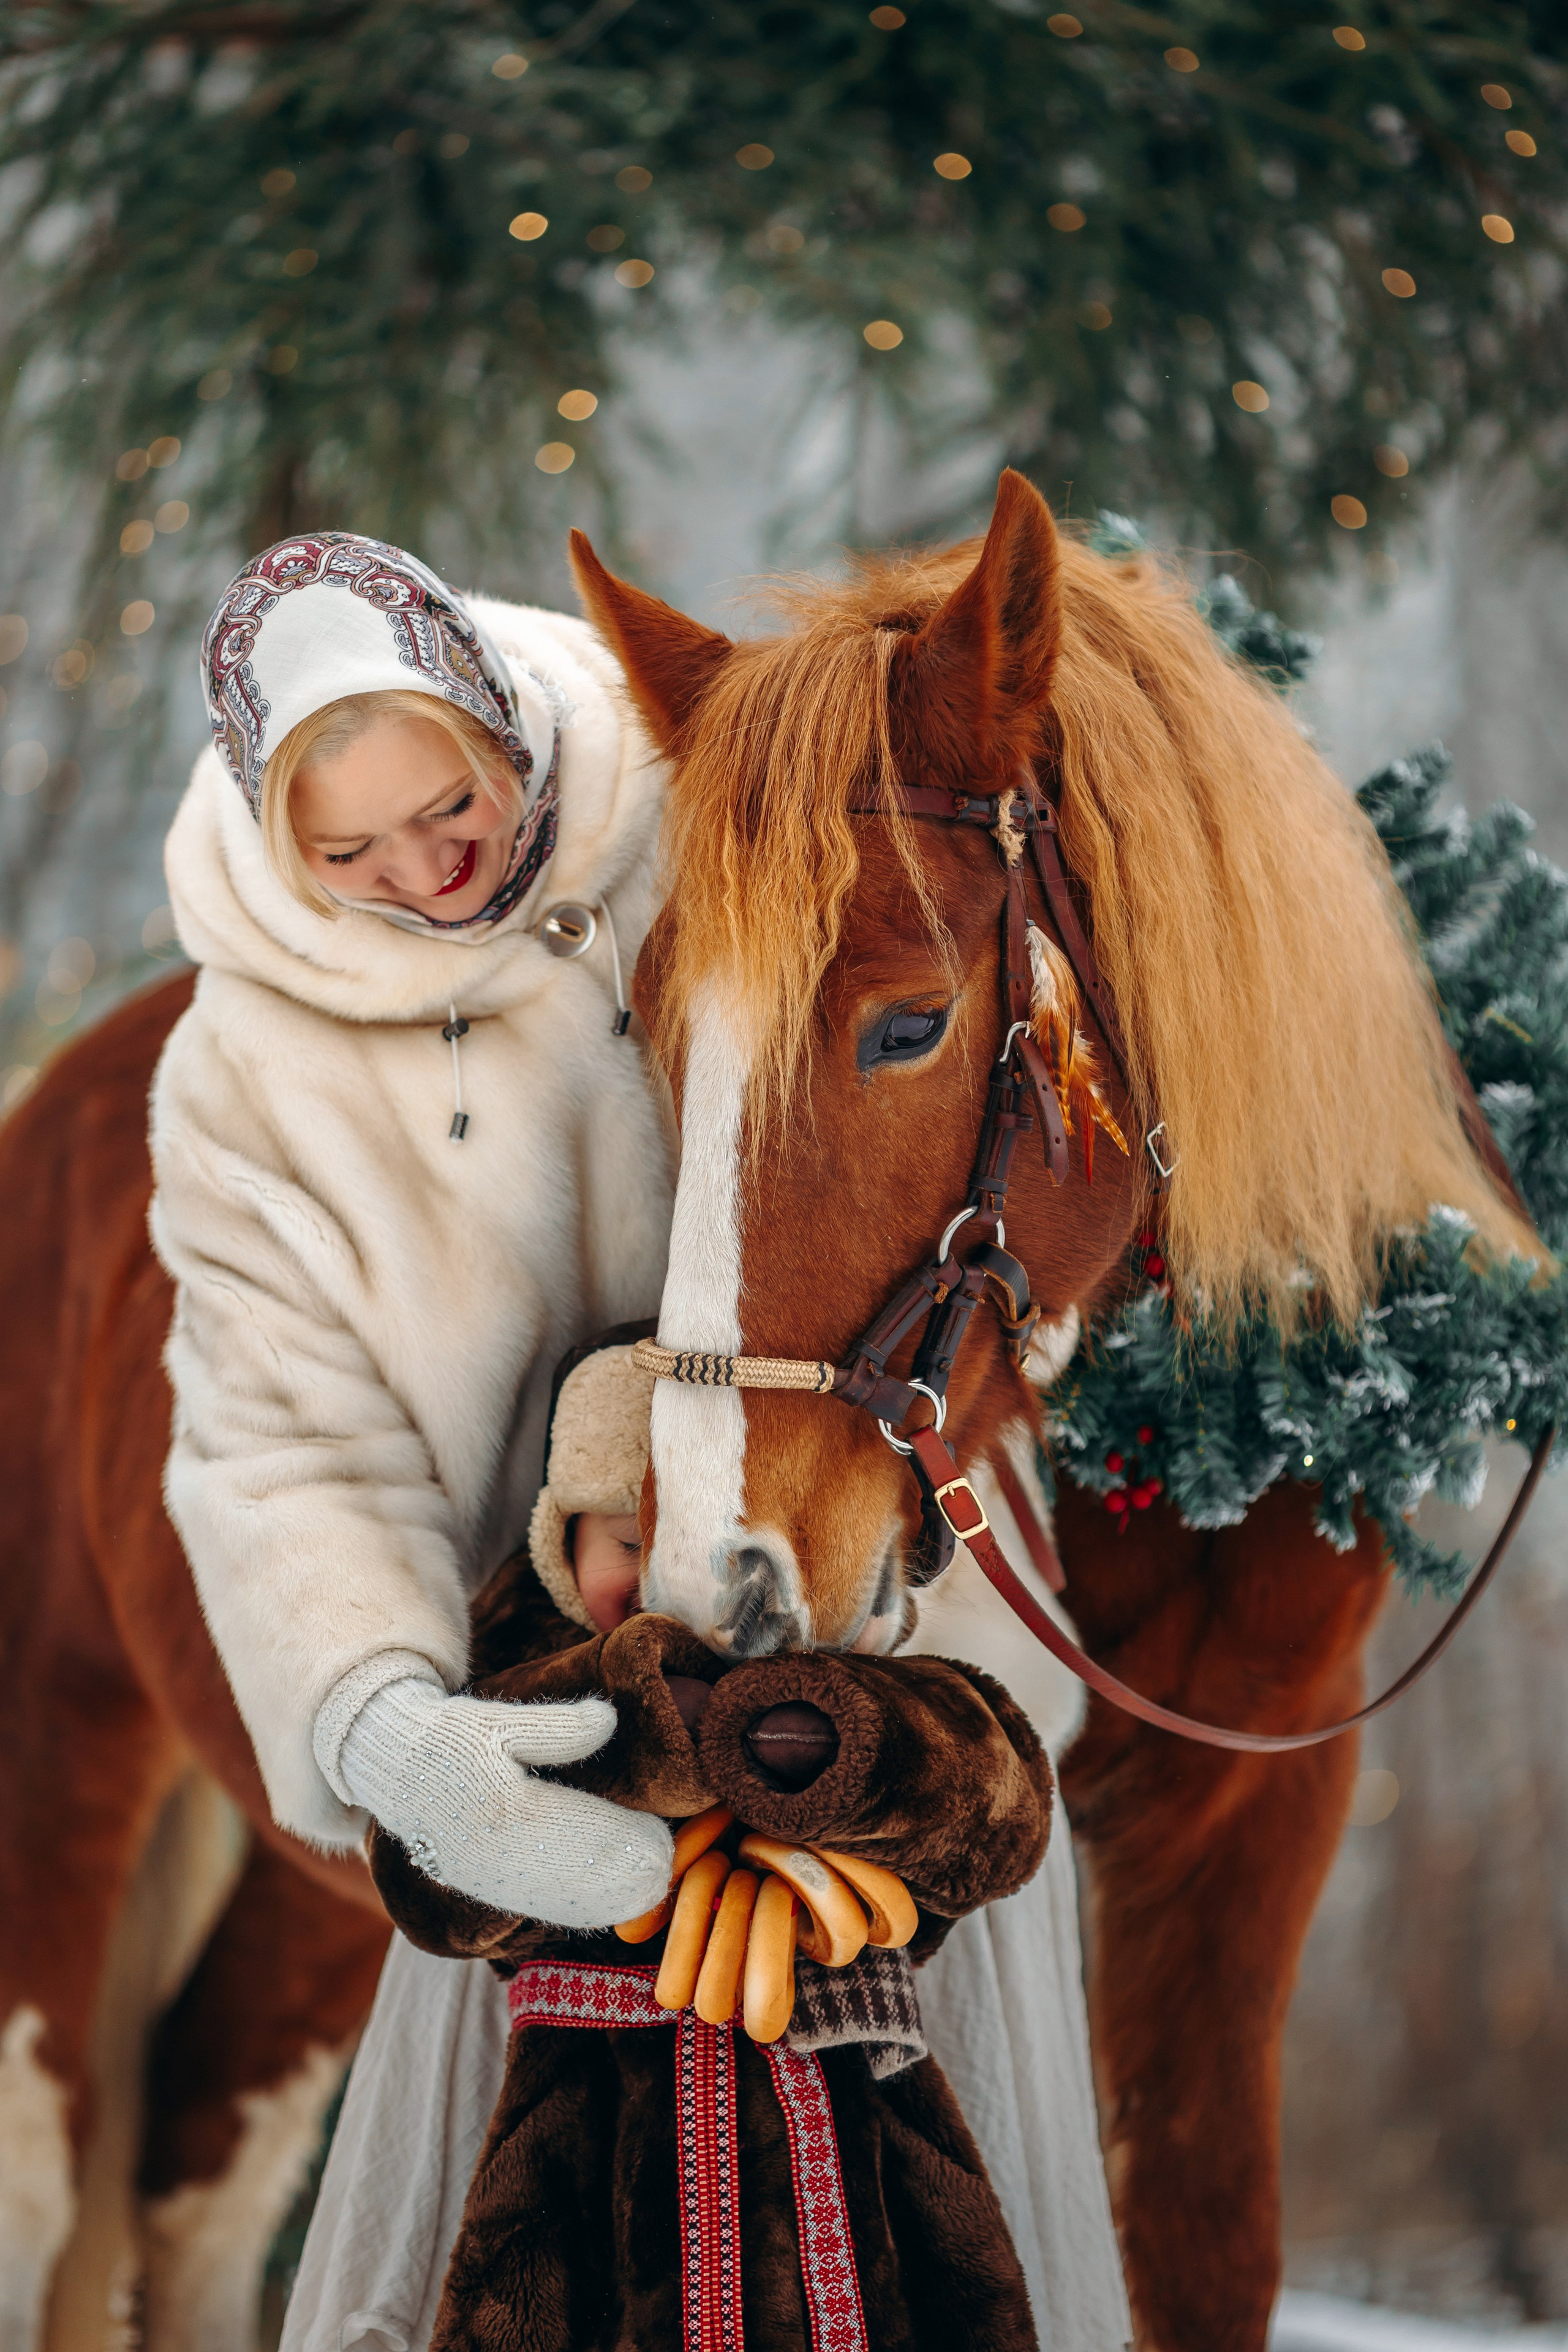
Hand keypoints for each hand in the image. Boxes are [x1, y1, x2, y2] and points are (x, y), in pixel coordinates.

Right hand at [335, 1675, 672, 1927]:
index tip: (658, 1838)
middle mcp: (486, 1848)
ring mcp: (480, 1874)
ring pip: (550, 1895)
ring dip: (601, 1900)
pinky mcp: (478, 1885)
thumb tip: (608, 1719)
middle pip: (565, 1869)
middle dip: (618, 1874)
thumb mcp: (498, 1719)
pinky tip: (606, 1911)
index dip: (615, 1837)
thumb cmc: (452, 1736)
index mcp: (495, 1802)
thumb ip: (554, 1726)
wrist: (392, 1769)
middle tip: (665, 1872)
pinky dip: (570, 1909)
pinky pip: (530, 1903)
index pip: (568, 1826)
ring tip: (648, 1896)